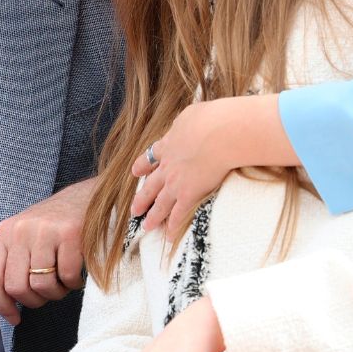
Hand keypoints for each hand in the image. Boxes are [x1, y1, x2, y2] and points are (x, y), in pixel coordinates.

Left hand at [0, 179, 96, 324]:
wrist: (85, 198)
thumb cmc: (53, 227)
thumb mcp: (23, 244)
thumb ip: (7, 272)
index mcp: (4, 233)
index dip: (1, 304)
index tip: (14, 318)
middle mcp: (20, 230)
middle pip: (16, 287)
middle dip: (34, 301)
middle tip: (47, 296)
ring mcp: (44, 231)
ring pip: (41, 285)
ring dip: (55, 294)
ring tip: (63, 285)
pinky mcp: (70, 233)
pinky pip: (66, 276)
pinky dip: (72, 284)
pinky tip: (76, 276)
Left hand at [132, 94, 295, 237]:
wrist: (219, 133)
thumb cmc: (211, 118)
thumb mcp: (192, 113)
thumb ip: (186, 121)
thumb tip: (189, 122)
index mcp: (169, 144)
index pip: (153, 156)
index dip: (143, 165)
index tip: (136, 170)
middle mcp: (168, 165)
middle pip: (151, 185)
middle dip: (142, 198)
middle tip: (133, 209)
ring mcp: (176, 181)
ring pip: (160, 203)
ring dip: (152, 216)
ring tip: (145, 226)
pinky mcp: (189, 194)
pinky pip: (178, 214)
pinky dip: (172, 227)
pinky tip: (168, 237)